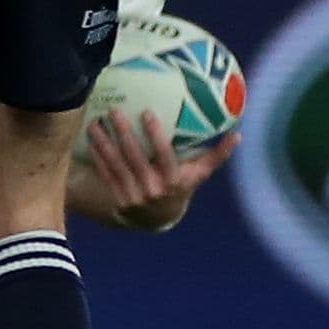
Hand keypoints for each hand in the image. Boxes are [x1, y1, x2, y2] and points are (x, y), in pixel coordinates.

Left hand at [80, 107, 234, 231]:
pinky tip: (90, 138)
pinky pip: (106, 173)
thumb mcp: (199, 175)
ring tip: (95, 122)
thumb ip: (216, 156)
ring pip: (116, 165)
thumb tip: (238, 135)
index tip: (146, 112)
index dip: (155, 135)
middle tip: (114, 110)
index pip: (164, 156)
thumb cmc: (182, 187)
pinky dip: (98, 156)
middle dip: (123, 133)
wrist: (158, 218)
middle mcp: (153, 189)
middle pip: (135, 158)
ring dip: (103, 143)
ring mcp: (133, 194)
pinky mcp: (118, 197)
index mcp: (174, 181)